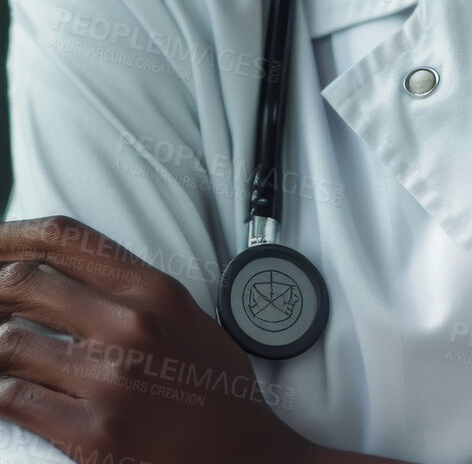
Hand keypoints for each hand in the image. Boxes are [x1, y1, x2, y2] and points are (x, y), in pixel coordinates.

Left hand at [0, 215, 316, 463]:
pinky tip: (4, 389)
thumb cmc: (214, 391)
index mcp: (154, 290)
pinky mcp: (91, 435)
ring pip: (9, 343)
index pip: (66, 238)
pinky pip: (13, 400)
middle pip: (25, 282)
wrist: (244, 459)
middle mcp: (130, 326)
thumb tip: (64, 272)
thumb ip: (130, 289)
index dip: (14, 234)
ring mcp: (109, 382)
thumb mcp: (185, 316)